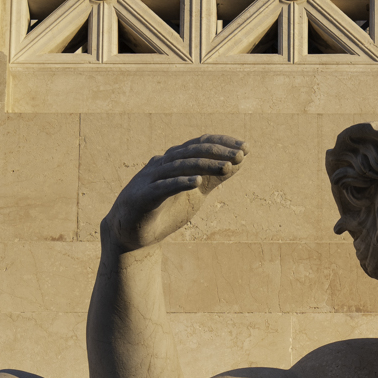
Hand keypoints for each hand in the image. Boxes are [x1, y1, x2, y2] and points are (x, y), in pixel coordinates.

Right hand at [102, 135, 245, 253]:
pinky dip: (180, 182)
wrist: (131, 234)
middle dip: (218, 152)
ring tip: (227, 167)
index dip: (222, 143)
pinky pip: (163, 187)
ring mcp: (151, 178)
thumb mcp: (195, 194)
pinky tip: (198, 182)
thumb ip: (213, 178)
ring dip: (205, 165)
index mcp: (174, 161)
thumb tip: (237, 163)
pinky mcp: (143, 196)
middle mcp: (162, 164)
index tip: (246, 148)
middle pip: (192, 151)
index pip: (200, 144)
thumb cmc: (165, 210)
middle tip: (240, 156)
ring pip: (179, 165)